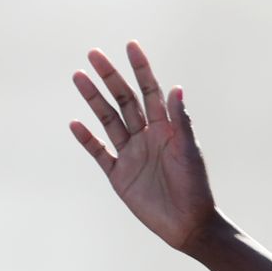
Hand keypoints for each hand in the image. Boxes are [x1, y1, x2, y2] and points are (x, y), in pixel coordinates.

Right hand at [69, 41, 216, 252]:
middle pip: (124, 100)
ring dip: (94, 99)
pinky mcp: (119, 174)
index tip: (131, 46)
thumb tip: (175, 88)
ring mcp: (131, 154)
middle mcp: (147, 137)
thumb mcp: (188, 152)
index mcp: (166, 129)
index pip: (150, 92)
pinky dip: (87, 139)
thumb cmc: (195, 187)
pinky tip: (75, 123)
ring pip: (108, 120)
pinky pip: (99, 152)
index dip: (141, 69)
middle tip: (94, 54)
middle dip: (111, 77)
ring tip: (79, 76)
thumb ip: (180, 121)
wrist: (189, 224)